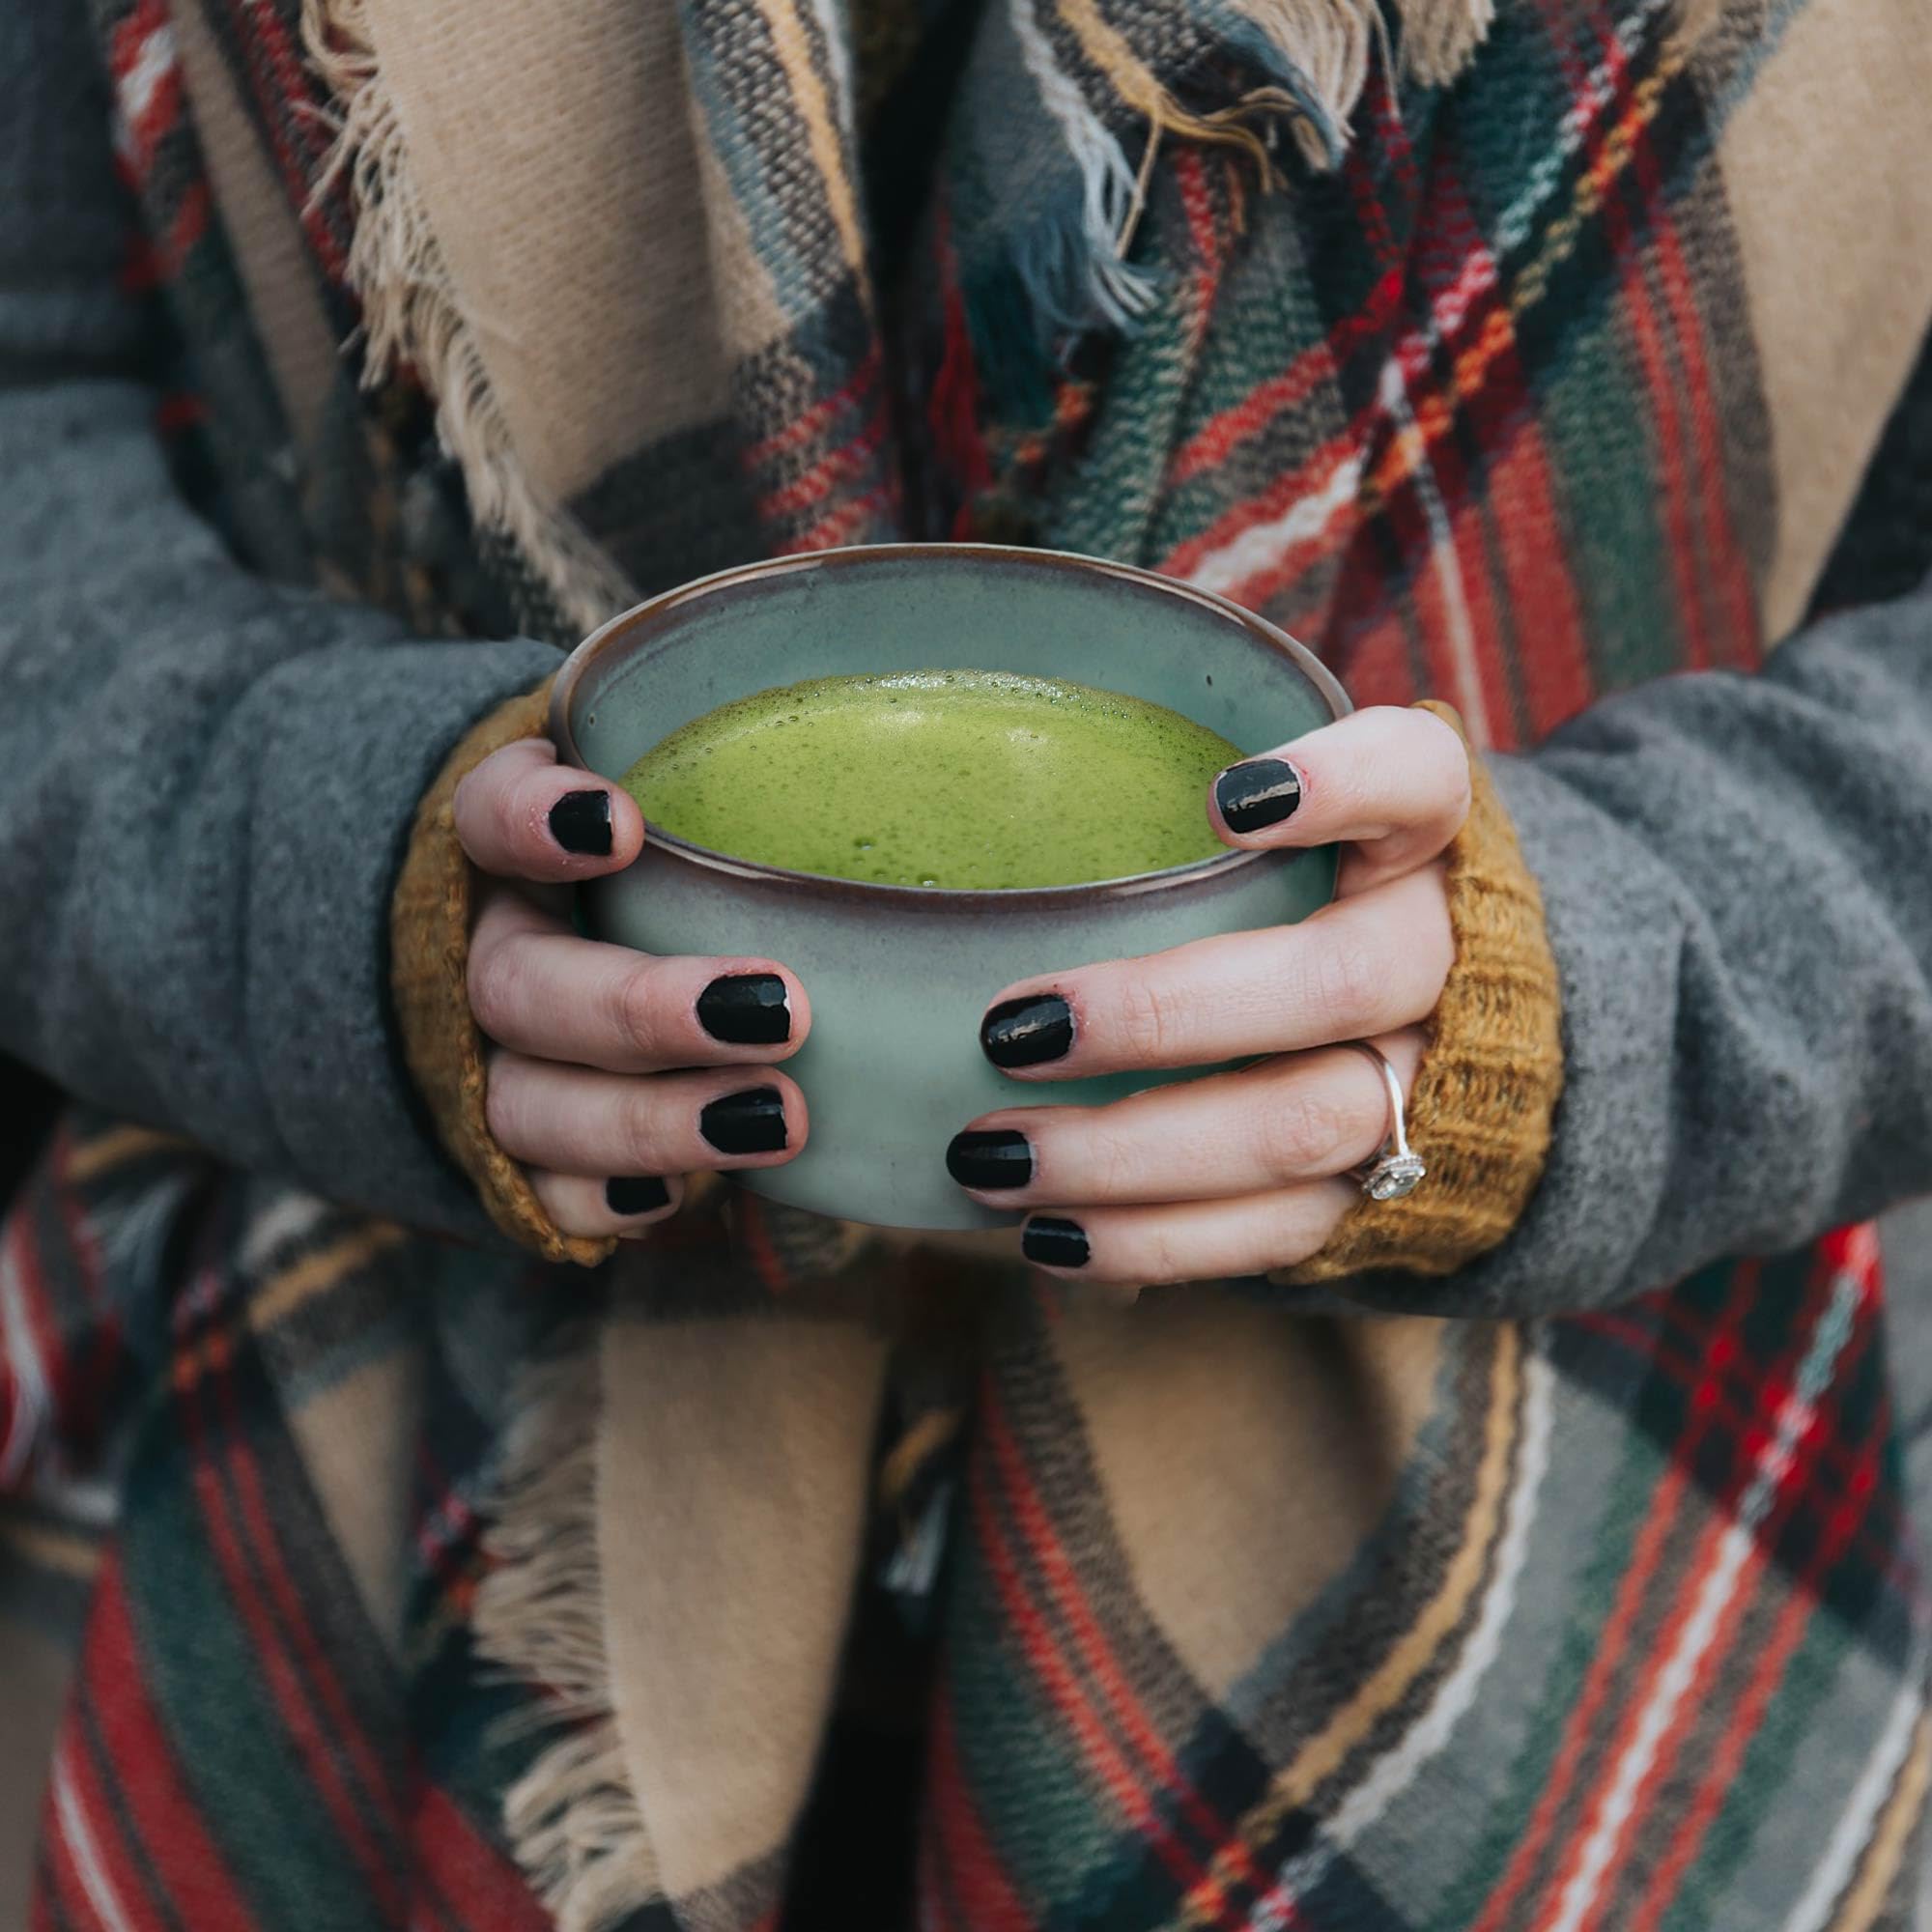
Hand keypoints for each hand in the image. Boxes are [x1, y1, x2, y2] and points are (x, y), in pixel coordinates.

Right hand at [456, 740, 809, 1238]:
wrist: (577, 941)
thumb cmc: (671, 864)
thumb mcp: (687, 796)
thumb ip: (739, 771)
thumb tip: (926, 755)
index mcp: (509, 856)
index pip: (482, 817)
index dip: (530, 822)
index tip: (618, 823)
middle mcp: (486, 956)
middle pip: (520, 990)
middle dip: (642, 1008)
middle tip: (780, 1010)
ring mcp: (496, 1062)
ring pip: (530, 1106)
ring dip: (649, 1120)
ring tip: (776, 1116)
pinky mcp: (525, 1152)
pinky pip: (538, 1193)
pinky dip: (601, 1200)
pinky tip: (679, 1196)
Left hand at [947, 706, 1467, 1284]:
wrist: (1442, 1029)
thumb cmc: (1305, 895)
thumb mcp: (1278, 826)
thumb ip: (1173, 801)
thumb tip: (977, 834)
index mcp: (1422, 838)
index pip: (1417, 779)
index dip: (1341, 786)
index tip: (1225, 803)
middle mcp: (1441, 958)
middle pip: (1338, 983)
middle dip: (1164, 1015)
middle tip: (1014, 1030)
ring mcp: (1423, 1085)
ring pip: (1301, 1128)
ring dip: (1129, 1154)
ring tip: (993, 1157)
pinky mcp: (1384, 1189)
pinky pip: (1279, 1231)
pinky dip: (1154, 1242)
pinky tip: (1049, 1235)